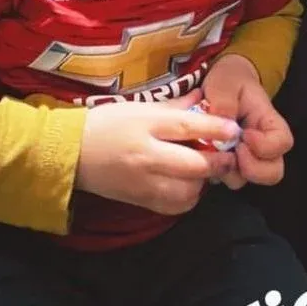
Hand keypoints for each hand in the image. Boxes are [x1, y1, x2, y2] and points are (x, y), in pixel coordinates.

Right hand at [76, 93, 240, 216]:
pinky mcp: (139, 201)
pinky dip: (187, 198)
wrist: (72, 153)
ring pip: (187, 192)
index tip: (235, 130)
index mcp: (145, 126)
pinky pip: (174, 207)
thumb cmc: (107, 123)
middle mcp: (146, 156)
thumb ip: (175, 106)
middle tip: (228, 157)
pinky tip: (188, 185)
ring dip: (203, 183)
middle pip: (193, 165)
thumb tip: (205, 98)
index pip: (187, 128)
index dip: (216, 129)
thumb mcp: (140, 107)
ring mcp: (143, 182)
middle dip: (217, 162)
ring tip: (205, 171)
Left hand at [203, 54, 292, 189]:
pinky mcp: (228, 163)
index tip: (245, 135)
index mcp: (269, 122)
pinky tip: (205, 156)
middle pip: (273, 172)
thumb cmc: (228, 80)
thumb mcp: (226, 82)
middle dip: (252, 169)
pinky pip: (227, 178)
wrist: (220, 84)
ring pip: (248, 180)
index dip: (265, 146)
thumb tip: (221, 123)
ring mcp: (246, 157)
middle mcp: (262, 146)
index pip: (282, 143)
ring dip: (231, 172)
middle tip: (233, 152)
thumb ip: (225, 100)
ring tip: (215, 152)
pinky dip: (216, 172)